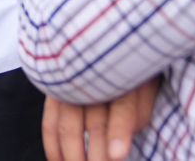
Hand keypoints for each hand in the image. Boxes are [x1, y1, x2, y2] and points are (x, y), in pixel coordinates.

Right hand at [43, 78, 158, 160]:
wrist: (98, 45)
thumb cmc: (128, 70)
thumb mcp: (145, 85)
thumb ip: (139, 111)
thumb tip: (123, 139)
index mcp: (121, 74)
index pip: (122, 107)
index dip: (119, 132)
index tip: (117, 155)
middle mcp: (90, 77)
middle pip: (94, 122)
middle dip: (98, 157)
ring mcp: (68, 83)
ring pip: (68, 126)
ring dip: (74, 157)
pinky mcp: (53, 91)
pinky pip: (49, 123)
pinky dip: (54, 148)